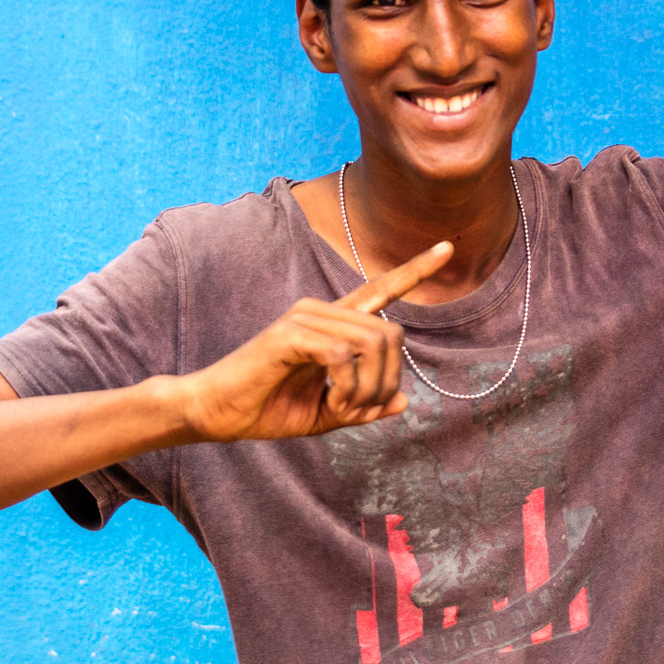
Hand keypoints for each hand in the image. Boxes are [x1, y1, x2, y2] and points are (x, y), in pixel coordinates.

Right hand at [176, 241, 453, 441]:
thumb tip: (403, 403)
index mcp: (333, 325)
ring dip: (367, 389)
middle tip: (358, 411)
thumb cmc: (266, 410)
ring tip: (342, 409)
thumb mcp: (326, 415)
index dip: (415, 270)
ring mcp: (305, 318)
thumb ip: (364, 406)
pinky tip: (330, 403)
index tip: (448, 249)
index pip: (380, 289)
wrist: (215, 414)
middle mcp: (322, 312)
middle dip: (387, 382)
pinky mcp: (289, 334)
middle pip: (391, 334)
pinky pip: (344, 356)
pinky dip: (347, 388)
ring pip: (373, 344)